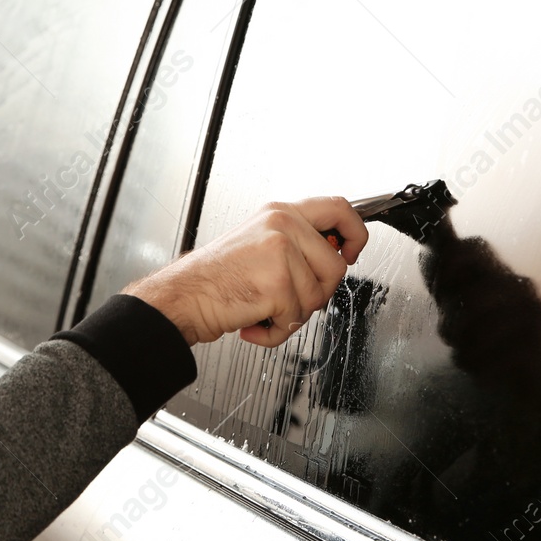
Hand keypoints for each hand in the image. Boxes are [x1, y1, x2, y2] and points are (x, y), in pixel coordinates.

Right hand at [123, 196, 366, 347]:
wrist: (185, 296)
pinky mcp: (278, 283)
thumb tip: (334, 254)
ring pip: (318, 297)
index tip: (351, 252)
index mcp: (280, 213)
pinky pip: (296, 319)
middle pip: (336, 266)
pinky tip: (254, 321)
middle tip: (289, 299)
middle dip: (317, 293)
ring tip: (264, 309)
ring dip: (292, 315)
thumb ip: (296, 241)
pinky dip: (276, 331)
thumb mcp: (259, 241)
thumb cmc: (217, 276)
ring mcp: (281, 252)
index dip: (355, 234)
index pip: (339, 209)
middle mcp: (283, 225)